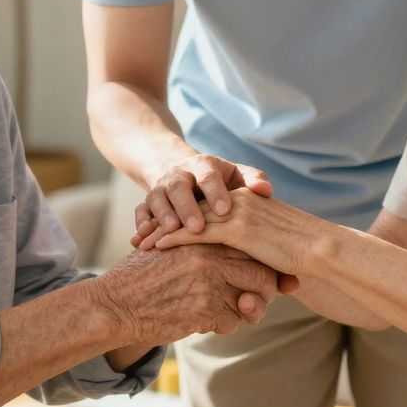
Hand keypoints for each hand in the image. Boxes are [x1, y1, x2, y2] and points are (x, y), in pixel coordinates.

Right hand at [92, 243, 281, 340]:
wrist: (115, 304)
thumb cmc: (141, 277)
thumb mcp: (173, 248)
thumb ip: (203, 247)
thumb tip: (238, 255)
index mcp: (205, 235)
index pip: (251, 246)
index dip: (263, 263)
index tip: (263, 275)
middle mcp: (211, 255)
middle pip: (262, 273)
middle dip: (263, 291)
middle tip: (252, 299)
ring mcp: (210, 282)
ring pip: (253, 300)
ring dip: (246, 311)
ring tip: (230, 312)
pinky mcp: (205, 309)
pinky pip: (233, 322)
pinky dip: (224, 325)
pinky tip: (204, 321)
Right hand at [136, 153, 271, 236]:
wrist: (183, 173)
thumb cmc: (219, 181)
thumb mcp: (236, 175)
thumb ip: (253, 180)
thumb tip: (265, 191)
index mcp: (203, 166)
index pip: (209, 176)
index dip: (215, 192)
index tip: (225, 210)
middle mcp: (179, 175)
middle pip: (179, 186)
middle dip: (187, 206)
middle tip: (197, 227)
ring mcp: (161, 188)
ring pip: (156, 198)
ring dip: (162, 214)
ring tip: (171, 231)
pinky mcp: (148, 202)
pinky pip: (140, 211)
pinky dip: (141, 223)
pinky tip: (142, 240)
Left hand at [144, 189, 317, 276]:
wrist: (320, 249)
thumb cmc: (303, 252)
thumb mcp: (272, 244)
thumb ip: (254, 245)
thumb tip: (245, 260)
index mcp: (246, 201)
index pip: (205, 208)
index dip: (181, 218)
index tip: (161, 229)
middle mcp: (237, 201)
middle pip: (191, 210)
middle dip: (164, 222)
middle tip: (142, 235)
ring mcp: (235, 213)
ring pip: (189, 220)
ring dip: (163, 231)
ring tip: (141, 243)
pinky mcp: (235, 228)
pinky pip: (196, 232)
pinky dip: (174, 238)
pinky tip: (156, 247)